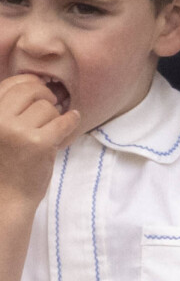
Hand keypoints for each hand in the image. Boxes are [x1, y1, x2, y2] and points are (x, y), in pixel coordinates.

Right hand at [0, 74, 79, 205]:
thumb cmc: (3, 165)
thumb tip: (36, 80)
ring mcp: (18, 132)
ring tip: (48, 131)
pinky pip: (64, 121)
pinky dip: (72, 120)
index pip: (11, 84)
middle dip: (45, 95)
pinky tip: (72, 119)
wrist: (5, 200)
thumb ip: (9, 109)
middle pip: (32, 91)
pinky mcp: (40, 144)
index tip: (39, 87)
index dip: (30, 82)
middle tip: (51, 104)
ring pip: (48, 108)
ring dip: (54, 117)